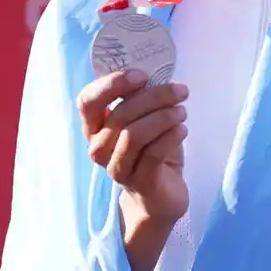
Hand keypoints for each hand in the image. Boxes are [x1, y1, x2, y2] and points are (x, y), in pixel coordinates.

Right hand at [77, 70, 188, 227]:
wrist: (161, 198)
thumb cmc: (151, 152)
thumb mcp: (144, 121)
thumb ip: (142, 100)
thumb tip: (157, 72)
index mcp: (95, 128)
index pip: (88, 101)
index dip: (111, 84)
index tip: (142, 76)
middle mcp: (99, 148)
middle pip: (120, 115)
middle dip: (153, 97)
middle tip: (180, 90)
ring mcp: (116, 168)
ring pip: (133, 135)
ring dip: (163, 117)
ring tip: (182, 111)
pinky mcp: (140, 182)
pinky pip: (152, 153)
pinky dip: (170, 136)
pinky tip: (183, 129)